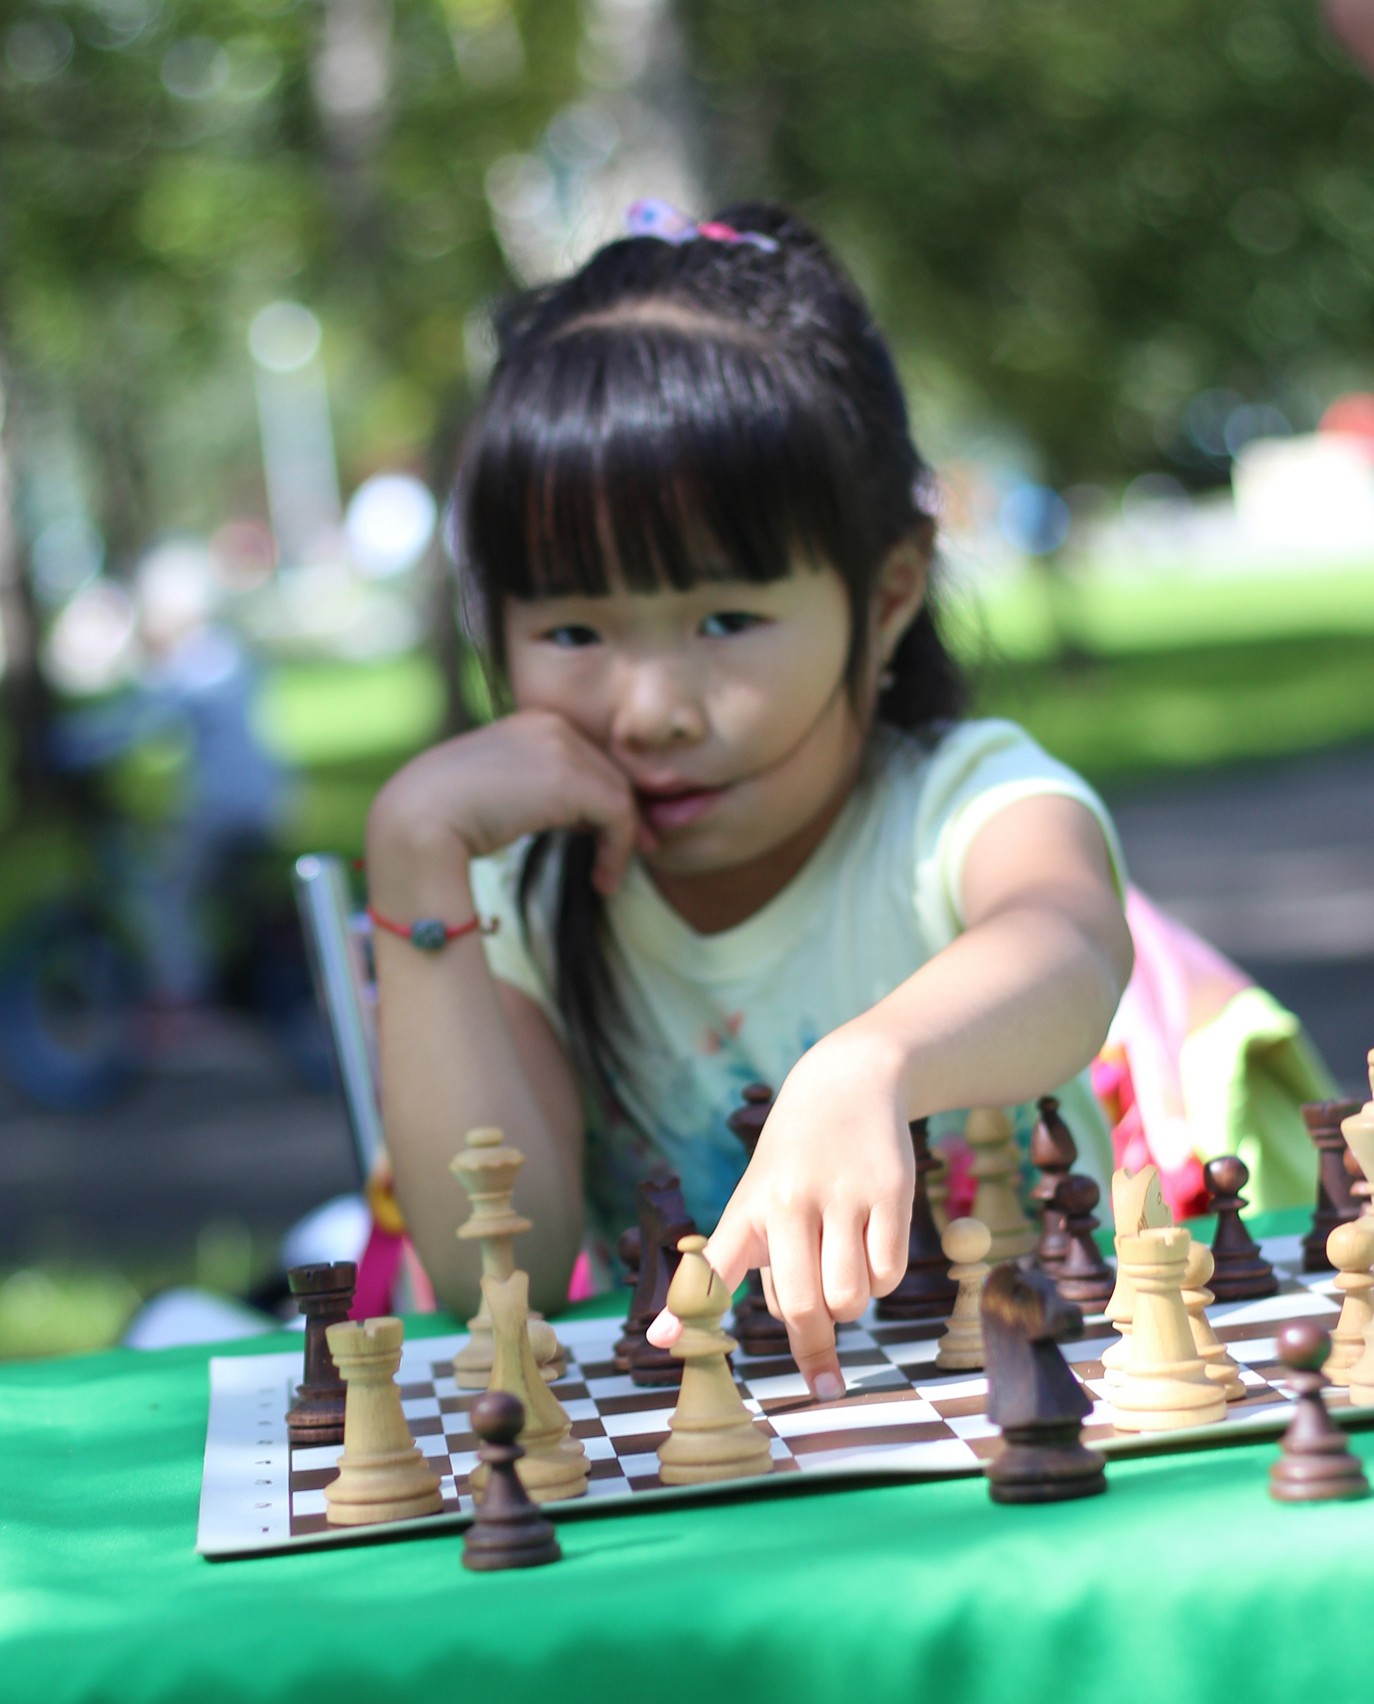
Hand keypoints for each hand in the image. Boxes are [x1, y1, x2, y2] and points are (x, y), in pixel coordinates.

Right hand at [368, 709, 650, 897]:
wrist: (417, 817)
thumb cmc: (444, 815)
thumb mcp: (498, 790)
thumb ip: (535, 790)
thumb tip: (577, 819)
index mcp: (532, 720)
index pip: (587, 758)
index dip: (602, 798)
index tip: (604, 836)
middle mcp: (551, 724)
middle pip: (608, 774)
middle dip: (622, 818)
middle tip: (620, 859)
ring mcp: (562, 748)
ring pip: (619, 795)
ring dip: (621, 841)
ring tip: (607, 877)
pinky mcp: (572, 782)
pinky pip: (619, 816)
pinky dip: (618, 852)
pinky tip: (602, 880)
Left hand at [648, 1030, 914, 1399]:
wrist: (848, 1084)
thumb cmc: (795, 1161)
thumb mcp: (756, 1198)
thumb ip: (741, 1266)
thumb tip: (714, 1333)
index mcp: (747, 1208)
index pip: (712, 1266)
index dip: (690, 1309)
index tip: (663, 1344)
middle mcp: (789, 1201)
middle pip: (799, 1305)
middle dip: (812, 1343)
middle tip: (821, 1360)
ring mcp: (842, 1195)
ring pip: (849, 1297)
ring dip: (850, 1306)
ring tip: (843, 1273)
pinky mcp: (890, 1192)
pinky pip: (888, 1274)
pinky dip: (882, 1281)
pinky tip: (871, 1251)